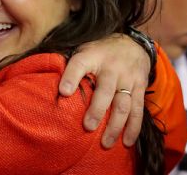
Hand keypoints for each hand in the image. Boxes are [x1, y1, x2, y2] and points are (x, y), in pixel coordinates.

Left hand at [58, 33, 149, 147]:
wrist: (132, 44)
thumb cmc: (99, 52)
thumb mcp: (82, 50)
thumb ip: (69, 66)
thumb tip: (46, 84)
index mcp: (92, 56)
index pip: (79, 64)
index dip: (71, 77)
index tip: (63, 92)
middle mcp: (111, 68)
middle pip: (105, 91)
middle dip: (97, 110)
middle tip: (88, 127)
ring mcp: (127, 79)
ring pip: (123, 104)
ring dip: (115, 125)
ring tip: (105, 143)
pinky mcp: (140, 88)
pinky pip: (138, 110)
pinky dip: (133, 127)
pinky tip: (127, 142)